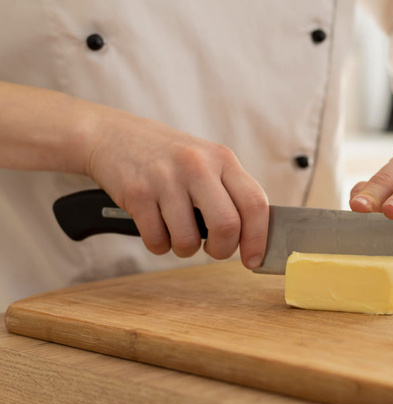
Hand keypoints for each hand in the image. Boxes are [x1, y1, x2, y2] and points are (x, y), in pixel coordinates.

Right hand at [85, 109, 268, 268]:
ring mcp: (166, 178)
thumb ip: (231, 192)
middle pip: (227, 226)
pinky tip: (157, 227)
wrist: (113, 135)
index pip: (255, 203)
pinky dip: (159, 245)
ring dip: (185, 249)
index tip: (254, 259)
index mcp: (223, 159)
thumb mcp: (207, 161)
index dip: (259, 238)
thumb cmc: (169, 158)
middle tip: (213, 250)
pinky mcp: (137, 193)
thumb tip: (255, 237)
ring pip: (188, 240)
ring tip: (179, 235)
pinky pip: (157, 240)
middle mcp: (197, 165)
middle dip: (222, 250)